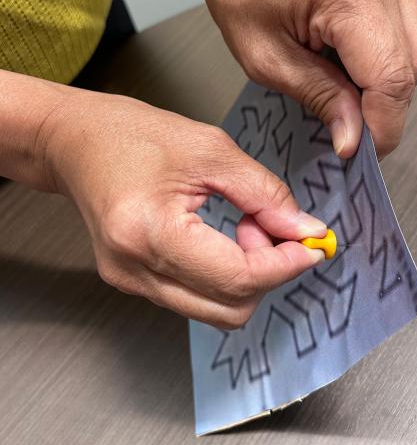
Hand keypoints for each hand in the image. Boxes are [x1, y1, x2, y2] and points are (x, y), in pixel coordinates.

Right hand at [45, 93, 325, 327]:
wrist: (76, 141)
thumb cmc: (133, 134)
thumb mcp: (212, 150)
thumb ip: (265, 195)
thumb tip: (305, 231)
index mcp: (151, 232)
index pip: (238, 278)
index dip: (285, 265)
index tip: (311, 245)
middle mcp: (135, 270)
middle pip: (230, 309)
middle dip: (268, 273)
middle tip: (271, 227)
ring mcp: (130, 282)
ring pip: (215, 310)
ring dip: (246, 276)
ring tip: (244, 227)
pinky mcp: (133, 282)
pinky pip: (196, 297)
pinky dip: (223, 276)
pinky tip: (223, 239)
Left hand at [182, 0, 416, 157]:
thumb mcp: (267, 60)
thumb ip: (319, 98)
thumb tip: (354, 137)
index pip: (390, 78)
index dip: (383, 126)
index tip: (364, 150)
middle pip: (415, 66)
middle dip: (385, 108)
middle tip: (350, 123)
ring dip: (397, 80)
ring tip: (355, 84)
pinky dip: (414, 47)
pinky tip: (381, 55)